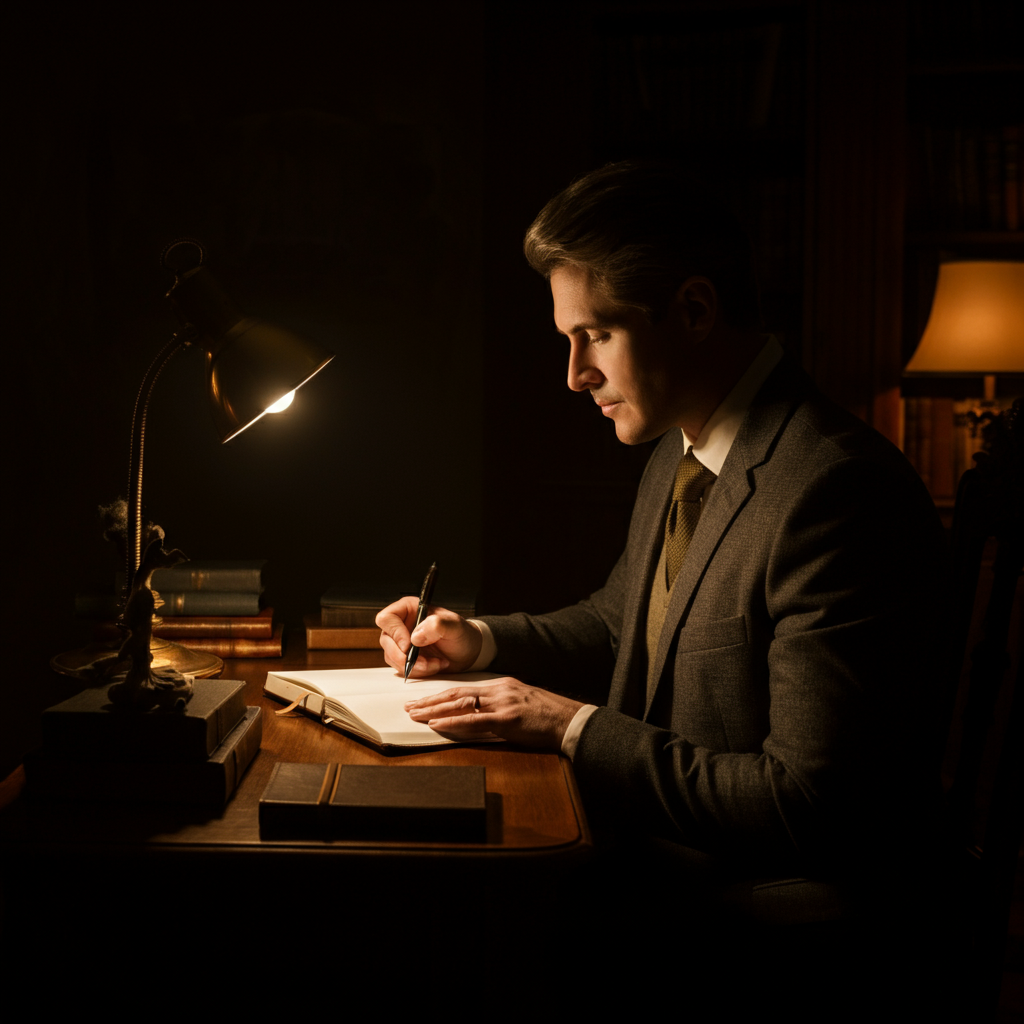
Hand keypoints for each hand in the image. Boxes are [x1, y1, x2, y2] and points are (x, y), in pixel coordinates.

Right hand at [375, 597, 482, 676]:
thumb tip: (415, 637)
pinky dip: (418, 671)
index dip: (395, 633)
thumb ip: (437, 625)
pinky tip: (434, 665)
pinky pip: (401, 668)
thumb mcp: (454, 626)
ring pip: (393, 658)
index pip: (386, 618)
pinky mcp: (405, 657)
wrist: (467, 651)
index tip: (409, 645)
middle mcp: (401, 624)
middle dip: (406, 656)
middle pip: (386, 642)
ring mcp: (401, 642)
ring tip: (437, 662)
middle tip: (427, 661)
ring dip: (415, 666)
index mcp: (409, 609)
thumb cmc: (461, 634)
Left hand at [404, 677, 583, 749]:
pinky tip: (438, 724)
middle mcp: (498, 690)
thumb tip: (475, 718)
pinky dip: (454, 722)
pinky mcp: (507, 719)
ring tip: (416, 715)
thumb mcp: (519, 705)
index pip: (464, 689)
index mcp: (500, 686)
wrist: (568, 720)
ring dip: (435, 710)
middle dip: (431, 701)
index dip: (441, 695)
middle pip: (457, 693)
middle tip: (410, 707)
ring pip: (461, 704)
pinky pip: (474, 720)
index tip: (423, 700)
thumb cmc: (546, 717)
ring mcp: (502, 703)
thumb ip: (497, 709)